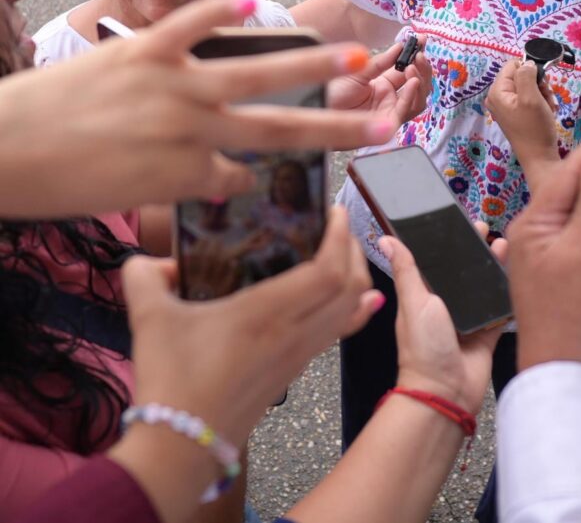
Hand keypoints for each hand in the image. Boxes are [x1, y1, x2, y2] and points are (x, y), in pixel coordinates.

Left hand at [0, 0, 396, 218]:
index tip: (261, 174)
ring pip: (257, 72)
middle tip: (384, 126)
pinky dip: (223, 7)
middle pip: (282, 128)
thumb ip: (180, 186)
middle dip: (340, 128)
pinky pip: (193, 21)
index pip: (243, 173)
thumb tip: (221, 175)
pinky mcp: (144, 47)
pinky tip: (253, 2)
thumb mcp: (126, 202)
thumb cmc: (52, 183)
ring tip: (354, 56)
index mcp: (187, 172)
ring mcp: (172, 82)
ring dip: (313, 65)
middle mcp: (192, 127)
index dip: (256, 175)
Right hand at [122, 206, 378, 445]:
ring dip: (355, 278)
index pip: (328, 270)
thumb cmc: (171, 380)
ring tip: (341, 252)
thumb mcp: (148, 318)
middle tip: (338, 226)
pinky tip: (353, 298)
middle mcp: (294, 332)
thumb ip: (145, 276)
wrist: (182, 448)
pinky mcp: (296, 371)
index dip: (340, 238)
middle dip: (354, 250)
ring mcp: (300, 354)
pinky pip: (337, 331)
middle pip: (351, 286)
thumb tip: (153, 261)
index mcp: (267, 313)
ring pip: (350, 310)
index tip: (335, 212)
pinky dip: (351, 308)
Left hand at [328, 36, 431, 129]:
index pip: (407, 70)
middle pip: (417, 86)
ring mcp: (389, 112)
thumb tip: (400, 46)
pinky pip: (406, 111)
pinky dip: (412, 95)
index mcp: (383, 86)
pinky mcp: (387, 125)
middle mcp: (389, 99)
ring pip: (417, 99)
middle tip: (420, 54)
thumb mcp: (358, 72)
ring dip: (421, 82)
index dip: (416, 56)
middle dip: (422, 69)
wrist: (314, 111)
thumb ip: (381, 62)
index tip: (422, 41)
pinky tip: (413, 81)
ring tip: (414, 67)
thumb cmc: (331, 93)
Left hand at [384, 224, 503, 414]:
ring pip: (484, 286)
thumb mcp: (414, 302)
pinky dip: (508, 294)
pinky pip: (500, 308)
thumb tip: (387, 239)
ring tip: (505, 245)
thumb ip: (407, 270)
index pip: (437, 261)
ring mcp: (469, 319)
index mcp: (425, 296)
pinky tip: (518, 274)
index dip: (448, 242)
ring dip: (494, 266)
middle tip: (488, 229)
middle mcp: (447, 305)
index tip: (460, 222)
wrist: (445, 392)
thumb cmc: (423, 347)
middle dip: (474, 250)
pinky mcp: (487, 333)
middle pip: (464, 271)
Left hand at [485, 59, 559, 182]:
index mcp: (497, 92)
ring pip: (530, 87)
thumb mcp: (531, 98)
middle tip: (547, 98)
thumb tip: (528, 63)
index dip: (531, 70)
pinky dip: (541, 103)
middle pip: (522, 76)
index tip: (542, 84)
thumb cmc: (535, 129)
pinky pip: (530, 99)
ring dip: (543, 95)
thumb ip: (527, 75)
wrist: (540, 158)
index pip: (513, 65)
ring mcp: (507, 107)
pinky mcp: (516, 114)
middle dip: (539, 84)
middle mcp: (498, 98)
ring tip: (548, 108)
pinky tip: (547, 113)